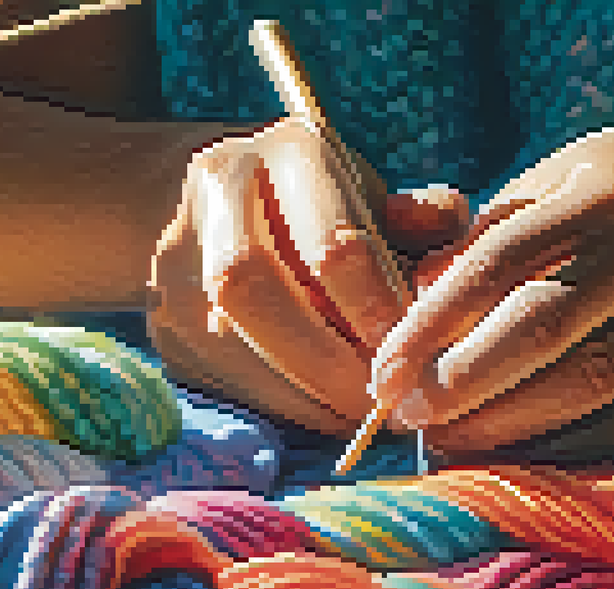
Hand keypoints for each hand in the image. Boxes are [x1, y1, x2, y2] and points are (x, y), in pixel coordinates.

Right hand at [147, 117, 467, 437]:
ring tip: (357, 412)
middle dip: (328, 360)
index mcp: (290, 152)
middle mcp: (220, 190)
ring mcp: (175, 255)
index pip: (330, 243)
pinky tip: (320, 411)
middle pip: (256, 289)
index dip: (375, 308)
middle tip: (381, 398)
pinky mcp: (164, 321)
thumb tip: (448, 272)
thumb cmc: (326, 205)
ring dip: (303, 391)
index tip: (409, 348)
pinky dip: (278, 403)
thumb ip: (423, 225)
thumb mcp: (382, 196)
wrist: (210, 202)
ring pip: (228, 338)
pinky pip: (219, 376)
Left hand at [370, 62, 613, 454]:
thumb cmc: (601, 195)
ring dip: (505, 424)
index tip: (383, 373)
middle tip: (407, 417)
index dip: (433, 322)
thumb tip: (407, 308)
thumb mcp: (541, 188)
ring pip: (587, 382)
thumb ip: (473, 243)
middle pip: (545, 325)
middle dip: (463, 381)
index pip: (502, 261)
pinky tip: (513, 458)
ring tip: (445, 443)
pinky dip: (563, 447)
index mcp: (604, 194)